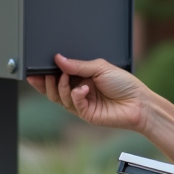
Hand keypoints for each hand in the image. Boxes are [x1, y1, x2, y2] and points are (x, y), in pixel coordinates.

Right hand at [28, 54, 150, 131]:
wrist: (139, 103)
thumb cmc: (124, 84)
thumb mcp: (101, 67)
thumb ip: (78, 65)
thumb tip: (58, 59)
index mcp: (81, 78)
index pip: (58, 76)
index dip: (45, 74)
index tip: (34, 69)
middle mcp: (79, 91)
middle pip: (54, 89)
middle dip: (47, 81)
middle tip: (46, 73)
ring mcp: (81, 104)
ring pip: (60, 97)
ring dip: (61, 87)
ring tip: (66, 78)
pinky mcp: (86, 114)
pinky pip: (73, 105)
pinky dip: (75, 95)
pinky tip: (83, 89)